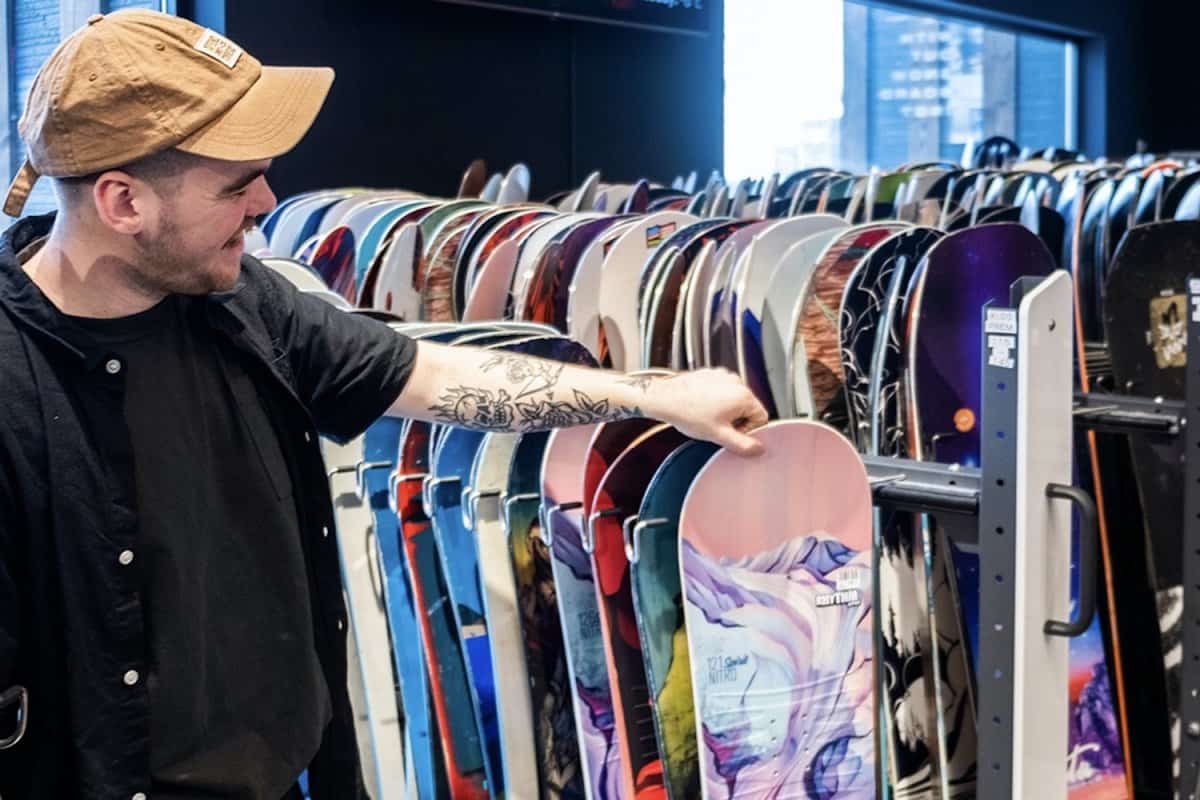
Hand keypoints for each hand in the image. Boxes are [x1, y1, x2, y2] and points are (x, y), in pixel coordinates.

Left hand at [643, 369, 768, 455]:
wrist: (665, 398)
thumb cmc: (688, 413)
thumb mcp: (718, 435)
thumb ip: (742, 445)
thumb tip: (758, 449)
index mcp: (743, 396)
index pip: (761, 417)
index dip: (748, 430)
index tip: (732, 434)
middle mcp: (736, 382)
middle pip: (748, 407)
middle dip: (737, 420)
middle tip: (718, 427)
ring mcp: (723, 376)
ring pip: (734, 399)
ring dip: (726, 410)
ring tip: (707, 417)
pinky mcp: (712, 374)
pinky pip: (722, 390)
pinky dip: (716, 400)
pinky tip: (702, 407)